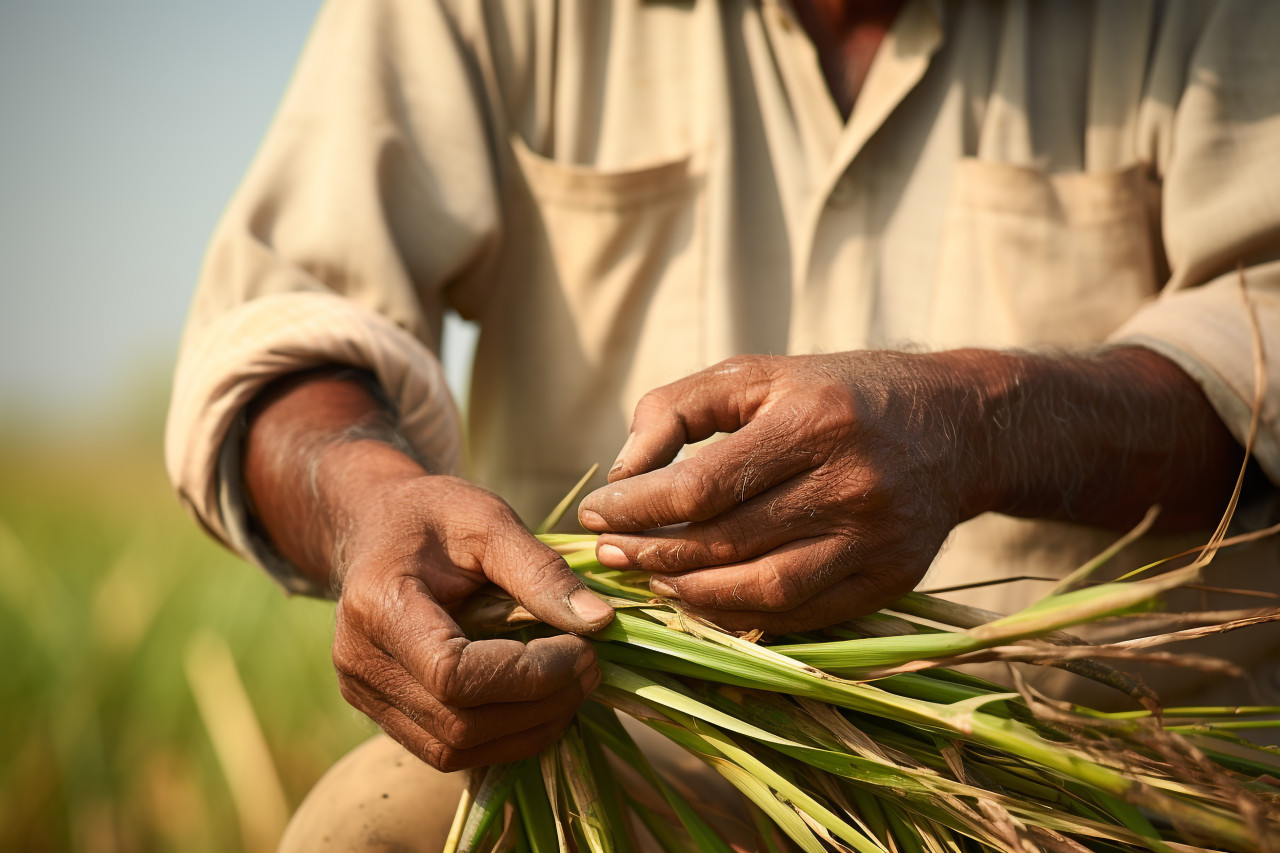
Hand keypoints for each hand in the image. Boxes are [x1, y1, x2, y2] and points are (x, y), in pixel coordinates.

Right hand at [333, 466, 614, 770]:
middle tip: (592, 668)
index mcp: (379, 606)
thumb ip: (542, 570)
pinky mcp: (382, 714)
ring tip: (572, 686)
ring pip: (454, 750)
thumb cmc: (432, 515)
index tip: (583, 648)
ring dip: (527, 729)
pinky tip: (540, 701)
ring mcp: (366, 696)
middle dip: (539, 705)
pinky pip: (447, 749)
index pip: (454, 675)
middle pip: (458, 724)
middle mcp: (361, 663)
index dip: (528, 676)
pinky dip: (504, 736)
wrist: (374, 527)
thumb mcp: (489, 520)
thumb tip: (601, 622)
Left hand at [577, 346, 1242, 634]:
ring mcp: (877, 541)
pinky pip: (802, 616)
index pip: (703, 485)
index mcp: (814, 420)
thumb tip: (624, 469)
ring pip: (762, 591)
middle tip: (608, 553)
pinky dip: (742, 615)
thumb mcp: (761, 373)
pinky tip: (704, 598)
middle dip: (653, 553)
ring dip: (692, 594)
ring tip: (651, 578)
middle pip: (727, 543)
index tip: (597, 510)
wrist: (960, 427)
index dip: (639, 508)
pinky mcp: (892, 580)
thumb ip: (681, 407)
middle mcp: (851, 484)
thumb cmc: (840, 392)